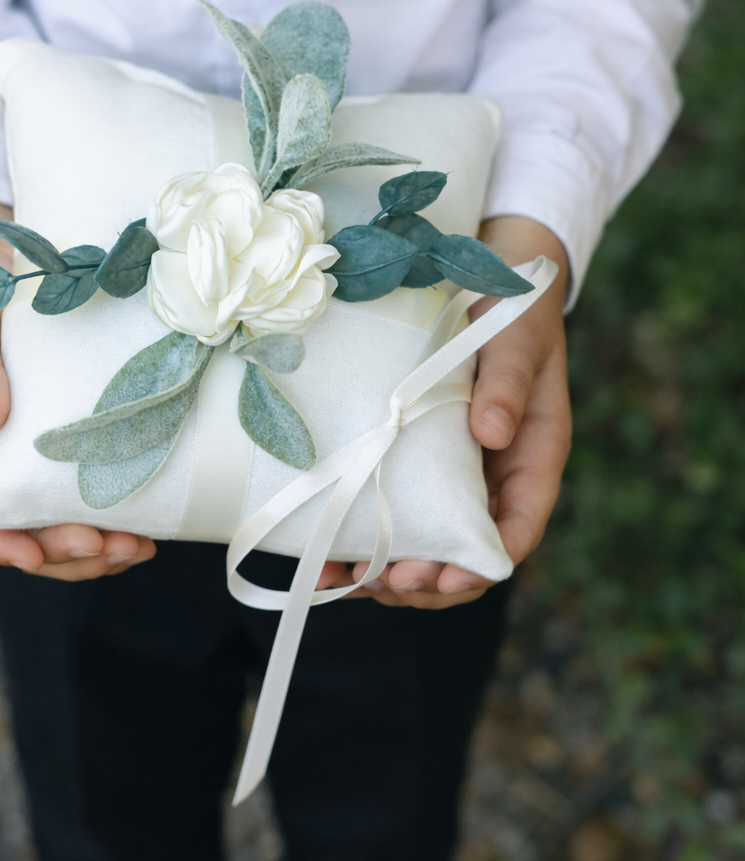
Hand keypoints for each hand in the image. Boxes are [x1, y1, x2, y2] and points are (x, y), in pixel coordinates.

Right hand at [0, 201, 156, 580]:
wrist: (4, 256)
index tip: (33, 555)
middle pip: (12, 528)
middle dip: (58, 551)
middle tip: (108, 550)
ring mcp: (21, 454)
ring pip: (49, 523)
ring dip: (90, 548)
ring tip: (135, 549)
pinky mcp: (58, 444)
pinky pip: (77, 496)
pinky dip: (108, 518)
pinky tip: (145, 526)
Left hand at [317, 215, 570, 608]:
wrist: (485, 278)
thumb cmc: (511, 311)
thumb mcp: (517, 338)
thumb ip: (508, 382)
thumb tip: (492, 433)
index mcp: (532, 456)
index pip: (517, 528)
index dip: (483, 563)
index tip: (446, 580)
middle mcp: (495, 477)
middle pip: (468, 552)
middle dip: (429, 578)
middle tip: (385, 582)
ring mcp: (456, 475)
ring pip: (430, 545)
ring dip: (393, 571)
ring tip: (349, 578)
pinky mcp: (418, 463)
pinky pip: (397, 514)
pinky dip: (366, 539)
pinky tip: (328, 555)